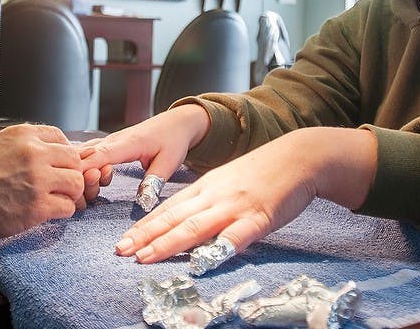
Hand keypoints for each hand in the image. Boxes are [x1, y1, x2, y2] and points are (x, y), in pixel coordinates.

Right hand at [0, 123, 84, 237]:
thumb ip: (24, 144)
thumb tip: (49, 149)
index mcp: (23, 135)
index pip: (61, 138)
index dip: (63, 154)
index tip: (57, 166)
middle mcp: (34, 153)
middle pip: (74, 160)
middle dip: (70, 173)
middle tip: (61, 185)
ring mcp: (37, 180)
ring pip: (76, 183)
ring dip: (70, 193)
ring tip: (57, 198)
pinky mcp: (38, 207)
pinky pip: (68, 207)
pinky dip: (62, 210)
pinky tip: (50, 211)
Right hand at [78, 104, 211, 200]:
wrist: (176, 122)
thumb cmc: (173, 139)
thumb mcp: (170, 161)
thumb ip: (154, 182)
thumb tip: (142, 203)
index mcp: (127, 143)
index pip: (98, 155)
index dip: (83, 169)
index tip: (73, 184)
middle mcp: (112, 140)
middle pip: (83, 156)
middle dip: (79, 176)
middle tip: (92, 193)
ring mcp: (107, 141)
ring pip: (82, 154)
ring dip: (79, 172)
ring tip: (93, 188)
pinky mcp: (106, 145)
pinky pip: (86, 154)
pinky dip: (80, 165)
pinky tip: (83, 179)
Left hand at [113, 127, 377, 264]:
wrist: (298, 157)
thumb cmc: (262, 173)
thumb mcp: (226, 181)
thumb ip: (206, 202)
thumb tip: (182, 223)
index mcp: (205, 187)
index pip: (167, 208)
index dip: (144, 225)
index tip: (123, 240)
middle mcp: (213, 196)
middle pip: (173, 217)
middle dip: (145, 236)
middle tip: (121, 251)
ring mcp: (234, 206)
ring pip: (194, 227)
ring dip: (167, 244)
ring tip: (145, 257)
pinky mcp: (258, 218)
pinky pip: (233, 237)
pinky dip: (215, 250)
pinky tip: (199, 262)